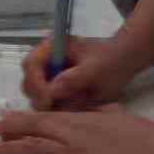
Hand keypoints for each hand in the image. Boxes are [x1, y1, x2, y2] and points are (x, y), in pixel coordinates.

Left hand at [0, 107, 153, 153]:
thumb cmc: (139, 132)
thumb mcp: (112, 113)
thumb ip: (94, 112)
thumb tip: (85, 111)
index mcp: (78, 118)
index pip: (42, 117)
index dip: (21, 118)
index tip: (5, 118)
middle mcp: (70, 135)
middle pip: (33, 131)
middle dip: (11, 131)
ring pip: (35, 150)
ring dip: (14, 150)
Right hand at [21, 35, 135, 111]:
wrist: (124, 60)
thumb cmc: (110, 59)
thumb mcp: (95, 69)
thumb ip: (73, 79)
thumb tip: (51, 91)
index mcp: (51, 47)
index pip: (31, 65)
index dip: (36, 84)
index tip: (48, 100)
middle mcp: (46, 59)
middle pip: (28, 81)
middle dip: (40, 96)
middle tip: (56, 107)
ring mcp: (50, 74)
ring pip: (36, 94)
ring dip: (50, 103)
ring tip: (72, 103)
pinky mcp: (58, 88)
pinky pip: (49, 102)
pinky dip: (58, 107)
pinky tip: (75, 104)